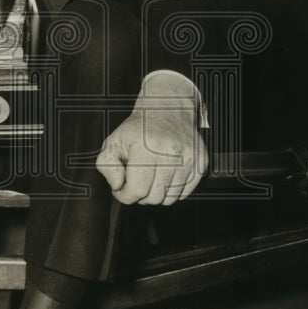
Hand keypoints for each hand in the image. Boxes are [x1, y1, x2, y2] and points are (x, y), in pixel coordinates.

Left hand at [96, 77, 207, 204]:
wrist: (167, 109)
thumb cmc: (139, 128)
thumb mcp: (113, 141)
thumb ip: (106, 166)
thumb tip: (118, 186)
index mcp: (147, 148)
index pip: (137, 190)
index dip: (125, 195)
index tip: (121, 189)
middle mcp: (171, 153)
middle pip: (154, 197)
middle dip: (140, 195)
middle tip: (136, 181)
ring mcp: (189, 158)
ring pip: (170, 199)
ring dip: (156, 194)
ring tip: (150, 178)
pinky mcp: (201, 162)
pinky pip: (184, 193)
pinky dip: (172, 191)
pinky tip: (164, 176)